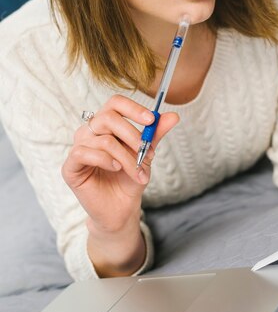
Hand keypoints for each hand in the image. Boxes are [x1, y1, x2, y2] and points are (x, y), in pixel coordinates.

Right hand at [62, 94, 178, 232]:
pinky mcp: (69, 166)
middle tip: (148, 153)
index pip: (115, 103)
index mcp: (106, 124)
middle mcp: (89, 132)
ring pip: (104, 141)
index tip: (152, 120)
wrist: (120, 208)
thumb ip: (155, 135)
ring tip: (139, 172)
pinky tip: (116, 169)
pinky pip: (84, 153)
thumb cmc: (129, 179)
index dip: (133, 108)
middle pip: (108, 117)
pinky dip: (106, 160)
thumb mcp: (146, 155)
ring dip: (127, 158)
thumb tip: (173, 116)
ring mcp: (78, 148)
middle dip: (133, 135)